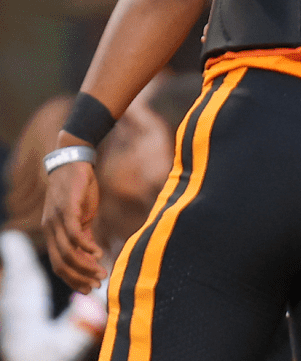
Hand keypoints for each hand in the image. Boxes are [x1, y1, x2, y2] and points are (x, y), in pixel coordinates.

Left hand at [42, 159, 106, 292]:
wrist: (75, 162)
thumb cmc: (80, 189)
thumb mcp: (83, 215)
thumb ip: (84, 235)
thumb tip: (92, 256)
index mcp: (52, 232)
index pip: (58, 263)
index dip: (73, 278)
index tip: (89, 288)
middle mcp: (50, 229)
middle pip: (61, 263)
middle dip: (79, 278)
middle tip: (96, 285)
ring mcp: (57, 220)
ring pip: (68, 252)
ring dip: (85, 266)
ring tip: (102, 272)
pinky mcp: (67, 210)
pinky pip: (74, 235)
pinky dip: (87, 247)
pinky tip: (99, 253)